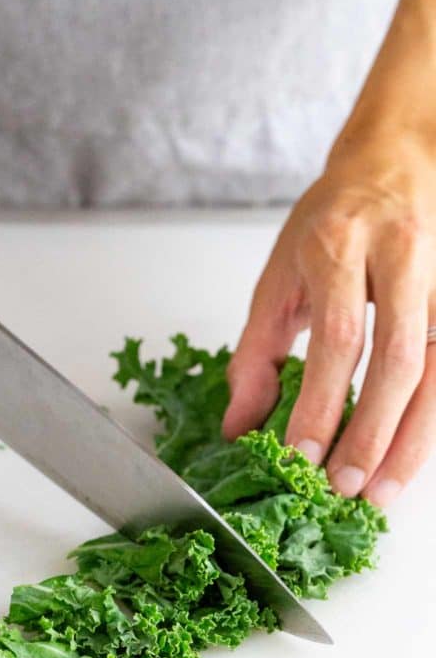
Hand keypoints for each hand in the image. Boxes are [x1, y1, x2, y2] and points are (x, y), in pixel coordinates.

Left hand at [223, 133, 435, 505]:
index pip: (338, 336)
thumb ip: (256, 353)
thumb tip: (239, 427)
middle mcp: (400, 259)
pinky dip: (429, 421)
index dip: (323, 402)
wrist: (391, 165)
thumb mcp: (278, 278)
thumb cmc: (329, 224)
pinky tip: (407, 459)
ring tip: (380, 492)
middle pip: (398, 358)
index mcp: (340, 246)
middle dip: (373, 431)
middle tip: (344, 486)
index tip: (302, 455)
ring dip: (412, 440)